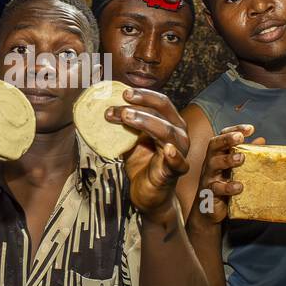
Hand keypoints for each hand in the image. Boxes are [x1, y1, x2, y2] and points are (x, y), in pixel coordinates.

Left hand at [106, 87, 189, 224]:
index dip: (142, 95)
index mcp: (169, 122)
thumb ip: (125, 126)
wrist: (147, 193)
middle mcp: (178, 133)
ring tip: (127, 118)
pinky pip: (178, 163)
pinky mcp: (176, 171)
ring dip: (146, 122)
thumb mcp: (130, 140)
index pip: (159, 102)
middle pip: (162, 111)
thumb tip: (105, 107)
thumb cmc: (141, 164)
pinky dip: (174, 156)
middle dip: (141, 105)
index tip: (122, 92)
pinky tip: (168, 150)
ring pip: (166, 132)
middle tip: (121, 104)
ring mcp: (180, 152)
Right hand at [190, 124, 262, 226]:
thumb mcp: (235, 168)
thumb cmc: (224, 185)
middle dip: (226, 139)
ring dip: (227, 159)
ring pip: (213, 164)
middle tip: (240, 137)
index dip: (234, 130)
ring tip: (241, 158)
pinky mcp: (209, 193)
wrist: (209, 210)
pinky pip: (216, 188)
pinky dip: (227, 187)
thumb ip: (246, 154)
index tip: (250, 129)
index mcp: (218, 154)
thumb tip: (261, 140)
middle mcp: (211, 162)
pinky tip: (239, 186)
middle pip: (214, 145)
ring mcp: (208, 177)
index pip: (222, 136)